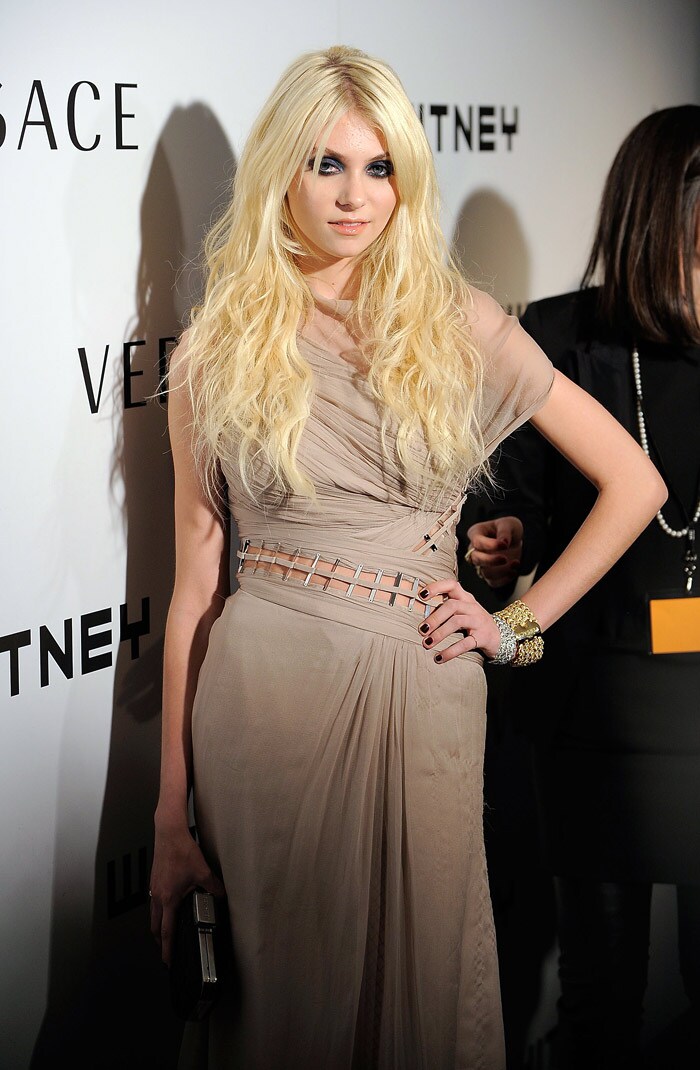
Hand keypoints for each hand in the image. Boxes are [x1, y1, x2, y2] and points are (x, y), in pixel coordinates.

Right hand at [149, 823, 225, 966]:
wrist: (168, 833)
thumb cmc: (182, 851)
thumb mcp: (203, 871)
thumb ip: (213, 887)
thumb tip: (221, 896)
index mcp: (168, 899)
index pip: (166, 931)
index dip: (167, 949)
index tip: (167, 961)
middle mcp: (158, 896)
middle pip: (155, 926)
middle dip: (160, 941)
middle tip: (166, 951)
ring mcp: (154, 888)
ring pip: (153, 914)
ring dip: (158, 926)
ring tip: (166, 933)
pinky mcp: (154, 881)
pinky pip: (154, 902)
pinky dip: (159, 911)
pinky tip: (167, 907)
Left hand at [418, 578, 501, 663]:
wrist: (502, 636)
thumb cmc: (475, 623)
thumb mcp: (463, 612)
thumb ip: (446, 610)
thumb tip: (420, 618)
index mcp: (465, 598)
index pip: (452, 585)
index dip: (436, 587)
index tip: (421, 595)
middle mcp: (472, 607)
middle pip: (451, 605)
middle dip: (434, 617)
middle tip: (421, 629)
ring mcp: (478, 621)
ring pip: (457, 622)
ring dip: (439, 633)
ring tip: (427, 643)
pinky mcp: (483, 637)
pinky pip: (465, 644)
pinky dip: (450, 651)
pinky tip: (439, 658)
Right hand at [465, 516, 522, 587]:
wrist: (514, 540)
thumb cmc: (508, 529)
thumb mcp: (509, 524)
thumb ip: (505, 531)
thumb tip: (503, 542)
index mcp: (476, 533)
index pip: (477, 541)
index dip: (489, 545)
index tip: (505, 544)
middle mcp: (474, 549)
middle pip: (476, 559)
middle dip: (491, 560)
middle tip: (505, 559)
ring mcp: (480, 563)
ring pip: (484, 572)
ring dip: (501, 571)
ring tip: (516, 563)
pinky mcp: (489, 574)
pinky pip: (492, 582)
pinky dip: (504, 580)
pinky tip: (514, 571)